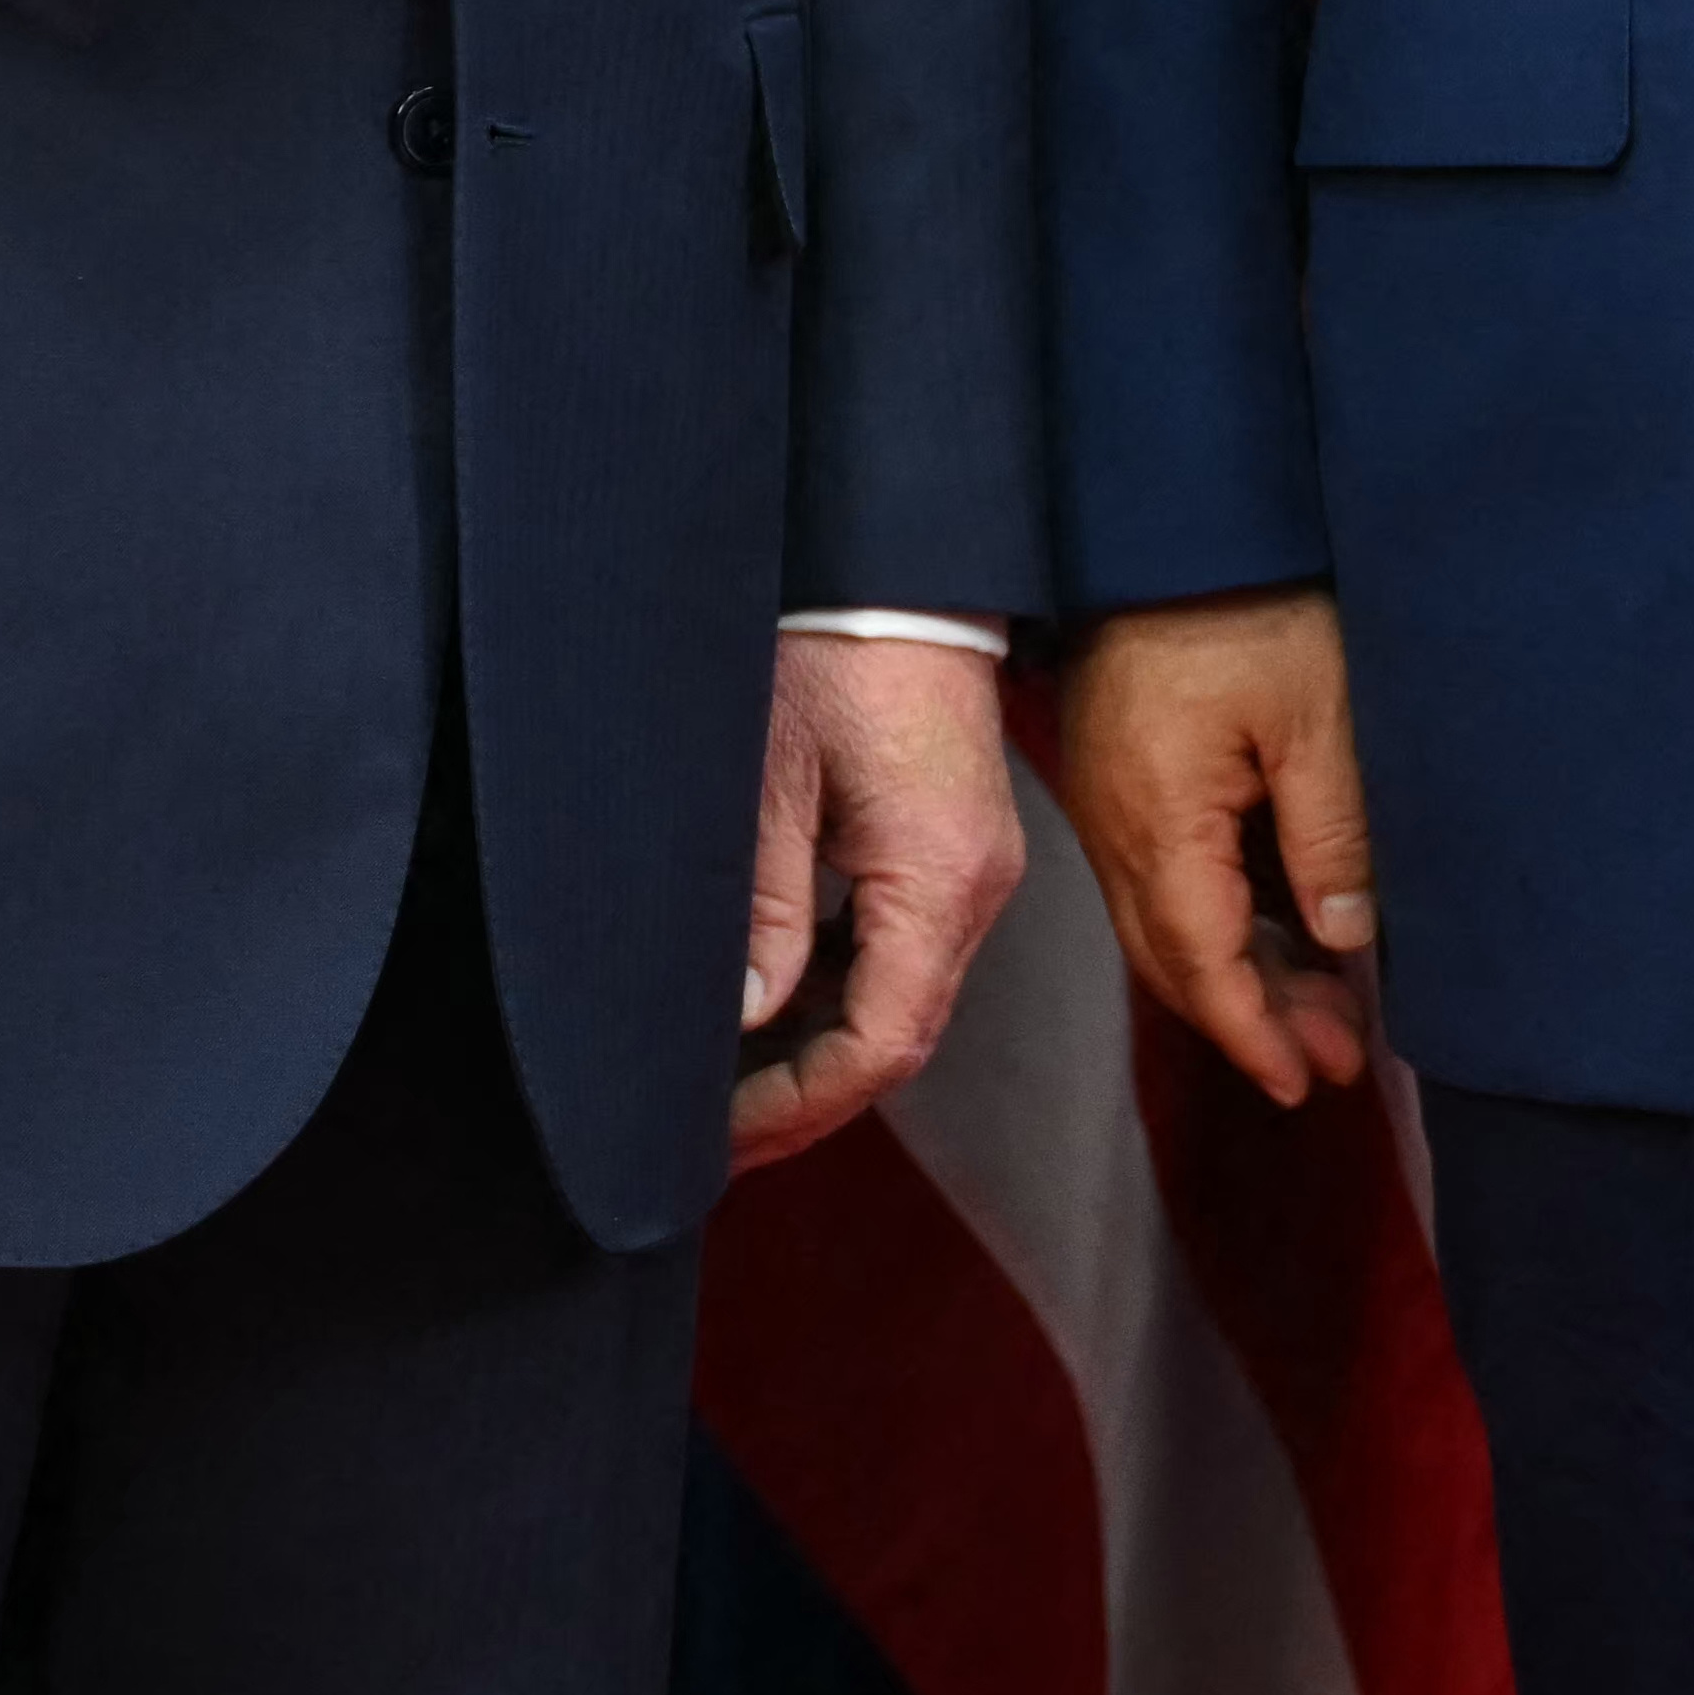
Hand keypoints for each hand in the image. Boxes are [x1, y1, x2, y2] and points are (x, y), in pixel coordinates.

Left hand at [733, 635, 1025, 1169]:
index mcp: (939, 877)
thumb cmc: (834, 648)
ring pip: (904, 995)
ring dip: (824, 1044)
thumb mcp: (773, 774)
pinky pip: (905, 944)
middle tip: (718, 1133)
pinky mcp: (957, 842)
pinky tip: (776, 996)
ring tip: (731, 1079)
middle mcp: (975, 885)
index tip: (726, 1132)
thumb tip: (749, 1015)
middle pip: (901, 1033)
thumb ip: (766, 903)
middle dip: (810, 1093)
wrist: (899, 561)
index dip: (804, 1102)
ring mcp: (974, 865)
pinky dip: (843, 985)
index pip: (884, 1042)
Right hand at [1061, 588, 1381, 1111]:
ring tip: (1321, 1006)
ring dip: (1237, 969)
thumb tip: (1343, 941)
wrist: (1170, 510)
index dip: (1254, 1034)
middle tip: (1335, 1058)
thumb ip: (1331, 834)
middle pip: (1173, 956)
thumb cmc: (1249, 599)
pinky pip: (1161, 871)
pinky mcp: (1118, 764)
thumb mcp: (1319, 713)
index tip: (1308, 1084)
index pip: (1199, 963)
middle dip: (1251, 1019)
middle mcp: (1115, 822)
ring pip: (1164, 919)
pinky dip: (1217, 915)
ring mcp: (1108, 794)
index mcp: (1158, 818)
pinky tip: (1278, 923)